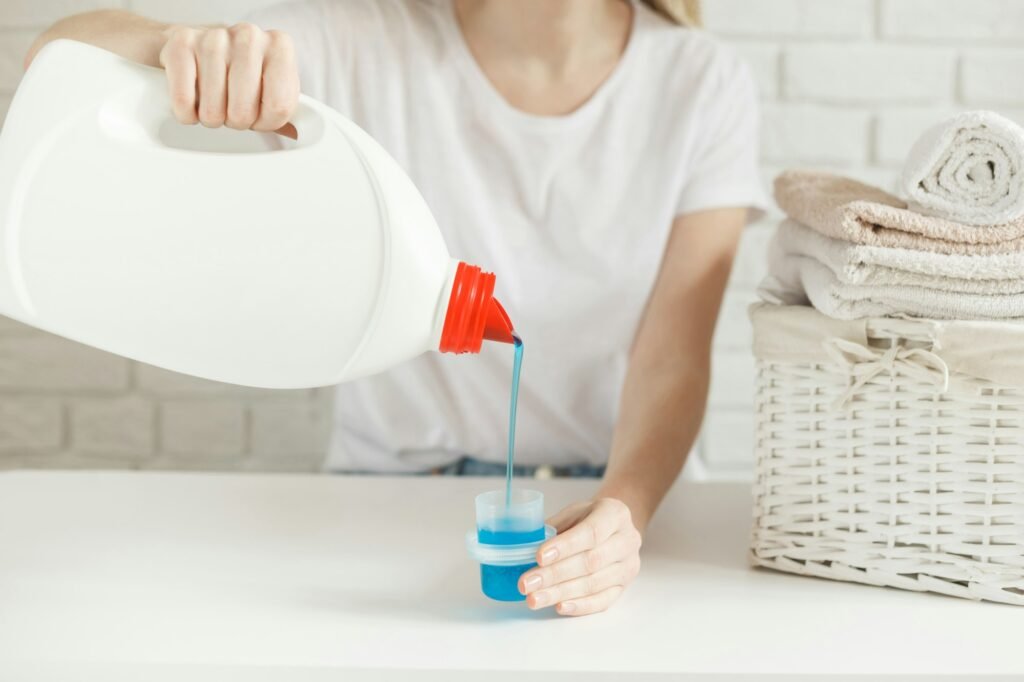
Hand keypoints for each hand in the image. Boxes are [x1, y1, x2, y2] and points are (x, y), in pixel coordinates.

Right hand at [158, 22, 298, 132]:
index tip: (259, 115)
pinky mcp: (181, 44)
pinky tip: (192, 99)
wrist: (196, 48)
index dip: (266, 122)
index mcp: (279, 46)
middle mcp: (250, 36)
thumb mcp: (270, 89)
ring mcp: (214, 37)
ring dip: (210, 116)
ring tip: (213, 100)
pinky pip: (184, 100)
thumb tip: (300, 133)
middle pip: (244, 111)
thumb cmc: (238, 73)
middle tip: (231, 107)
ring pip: (213, 110)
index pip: (279, 106)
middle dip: (236, 120)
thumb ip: (284, 110)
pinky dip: (186, 112)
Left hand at [518, 498, 641, 616]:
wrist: (614, 529)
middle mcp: (627, 540)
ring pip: (593, 584)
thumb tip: (524, 549)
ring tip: (534, 599)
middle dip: (555, 575)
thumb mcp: (573, 513)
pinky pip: (602, 601)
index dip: (564, 547)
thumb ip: (553, 528)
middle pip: (591, 562)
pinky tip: (558, 606)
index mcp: (614, 514)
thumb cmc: (588, 519)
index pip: (591, 532)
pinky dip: (579, 606)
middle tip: (527, 583)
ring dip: (560, 593)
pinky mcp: (624, 587)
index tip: (538, 557)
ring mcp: (628, 566)